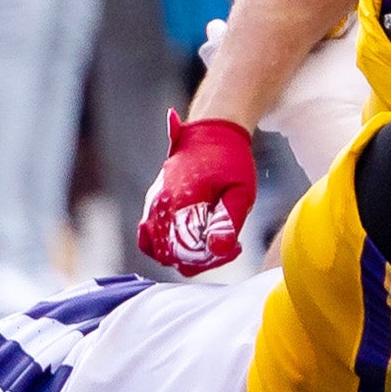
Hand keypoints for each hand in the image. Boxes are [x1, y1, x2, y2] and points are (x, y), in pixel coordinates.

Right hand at [137, 112, 255, 273]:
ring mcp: (153, 205)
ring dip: (185, 254)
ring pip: (159, 250)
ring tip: (211, 240)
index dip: (211, 257)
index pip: (186, 251)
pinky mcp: (152, 205)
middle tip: (226, 242)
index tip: (233, 246)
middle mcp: (160, 205)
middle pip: (170, 255)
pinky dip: (167, 246)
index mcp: (181, 201)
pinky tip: (192, 239)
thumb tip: (218, 249)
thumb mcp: (241, 191)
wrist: (211, 133)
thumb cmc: (230, 159)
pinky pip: (149, 238)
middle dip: (200, 258)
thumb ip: (228, 222)